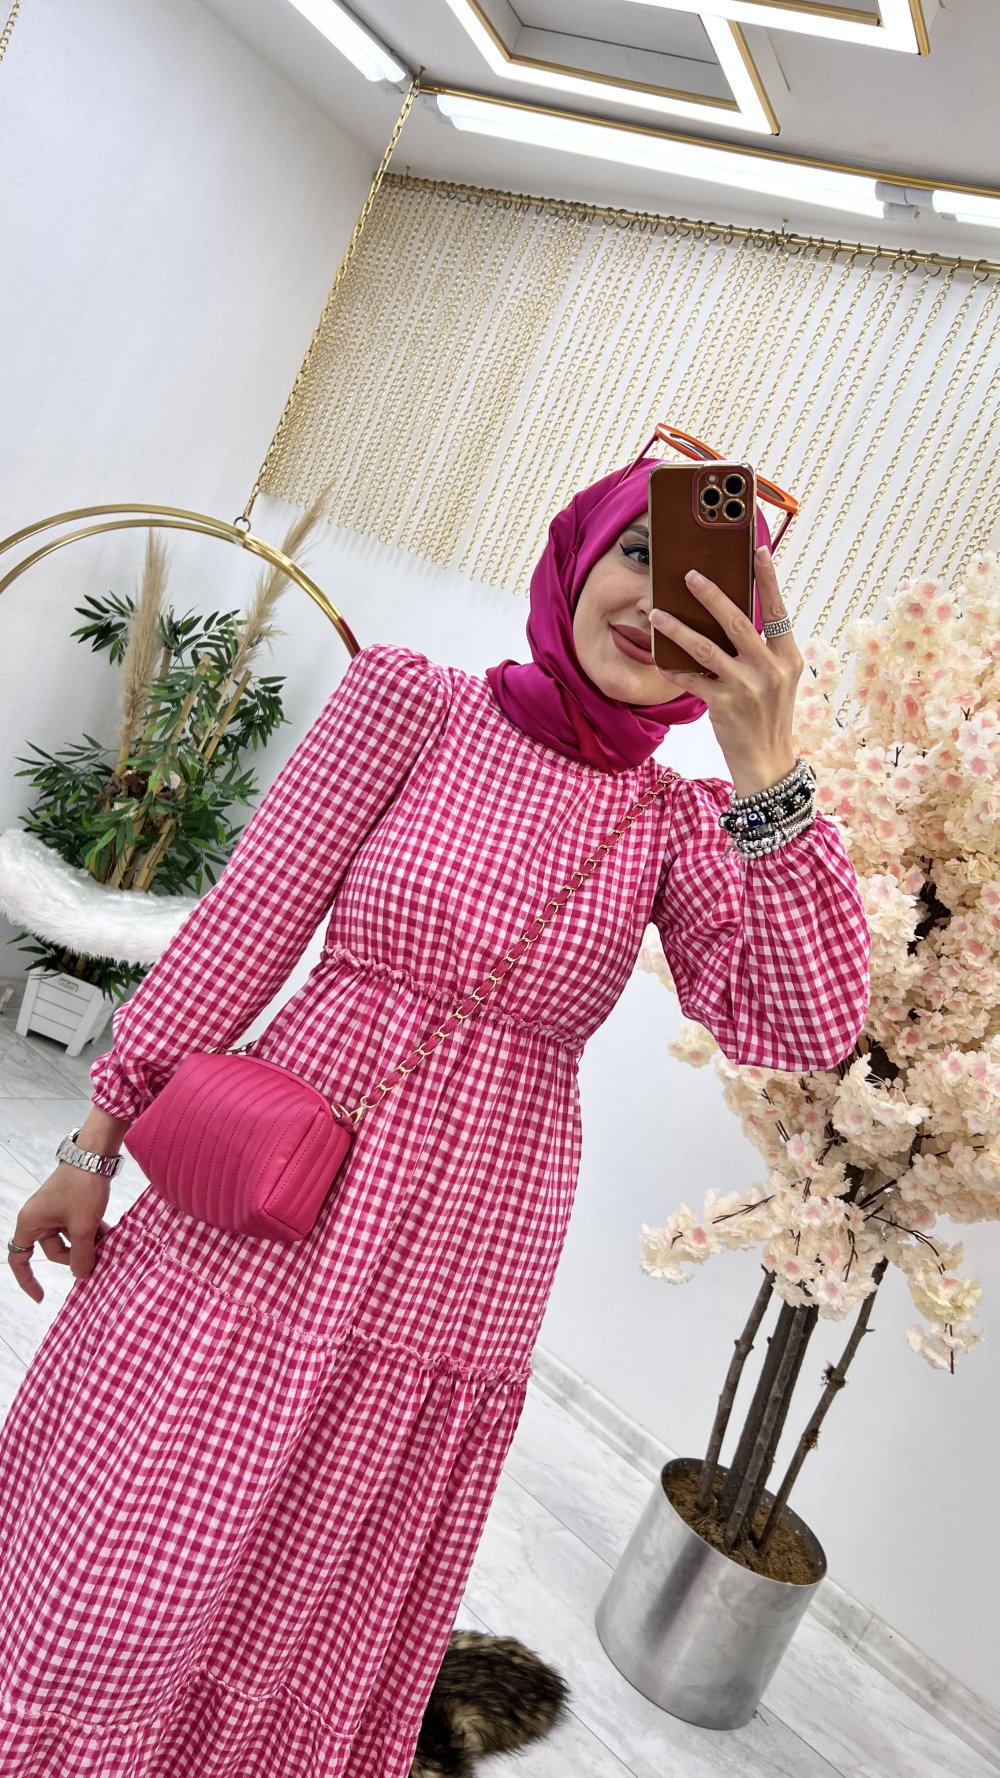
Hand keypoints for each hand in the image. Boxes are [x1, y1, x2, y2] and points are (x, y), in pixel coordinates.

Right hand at [6, 1166, 112, 1302]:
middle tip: (97, 1258)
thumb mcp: (83, 1226)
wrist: (95, 1155)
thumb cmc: (82, 1188)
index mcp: (30, 1223)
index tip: (42, 1296)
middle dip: (75, 1257)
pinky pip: (77, 1227)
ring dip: (87, 1244)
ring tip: (107, 1246)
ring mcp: (54, 1211)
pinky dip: (91, 1232)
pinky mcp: (69, 1205)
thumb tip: (82, 1276)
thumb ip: (81, 1255)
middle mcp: (38, 1218)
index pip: (19, 1259)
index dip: (27, 1280)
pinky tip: (110, 1235)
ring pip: (69, 1240)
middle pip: (52, 1251)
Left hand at [649, 547, 803, 796]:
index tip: (758, 550)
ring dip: (678, 628)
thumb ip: (761, 650)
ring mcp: (746, 688)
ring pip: (705, 648)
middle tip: (689, 575)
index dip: (767, 579)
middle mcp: (769, 669)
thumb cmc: (768, 715)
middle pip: (736, 621)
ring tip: (657, 613)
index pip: (777, 610)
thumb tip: (732, 614)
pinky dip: (673, 667)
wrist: (767, 762)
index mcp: (787, 657)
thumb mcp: (777, 679)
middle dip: (710, 595)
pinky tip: (657, 658)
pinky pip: (691, 679)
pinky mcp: (723, 706)